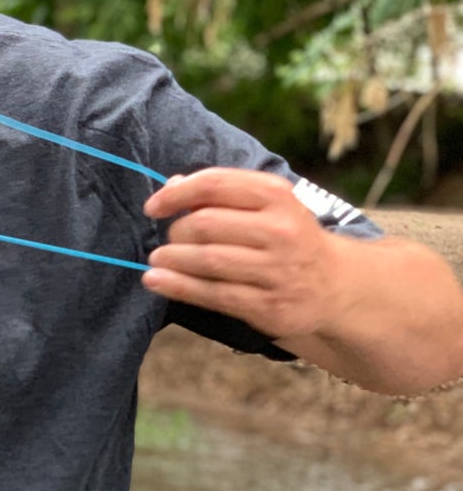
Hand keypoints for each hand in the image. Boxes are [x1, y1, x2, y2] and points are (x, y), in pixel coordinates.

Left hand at [140, 167, 343, 344]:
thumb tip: (172, 186)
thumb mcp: (268, 205)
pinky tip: (155, 282)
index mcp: (277, 196)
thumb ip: (223, 193)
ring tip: (156, 260)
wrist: (337, 285)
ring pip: (207, 261)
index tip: (153, 207)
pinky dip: (178, 287)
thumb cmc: (288, 237)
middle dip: (176, 232)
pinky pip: (214, 295)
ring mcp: (277, 270)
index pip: (215, 184)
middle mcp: (280, 231)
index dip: (176, 194)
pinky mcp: (269, 306)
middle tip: (167, 241)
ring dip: (171, 259)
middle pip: (206, 225)